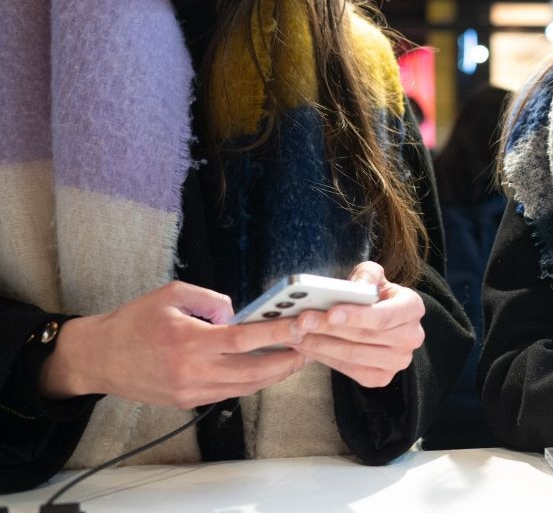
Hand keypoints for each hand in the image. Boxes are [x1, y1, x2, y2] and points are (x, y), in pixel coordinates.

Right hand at [40, 281, 308, 408]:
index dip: (278, 333)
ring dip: (273, 374)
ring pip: (245, 387)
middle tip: (310, 347)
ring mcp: (190, 391)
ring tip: (295, 358)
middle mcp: (192, 371)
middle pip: (254, 372)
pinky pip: (228, 393)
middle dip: (287, 361)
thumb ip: (211, 300)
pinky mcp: (187, 401)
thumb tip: (238, 313)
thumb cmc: (134, 321)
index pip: (245, 339)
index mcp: (189, 341)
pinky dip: (251, 382)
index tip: (302, 326)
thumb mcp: (172, 295)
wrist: (98, 357)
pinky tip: (265, 368)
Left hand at [288, 261, 425, 387]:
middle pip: (365, 336)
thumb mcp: (372, 276)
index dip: (357, 315)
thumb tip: (358, 285)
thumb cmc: (374, 294)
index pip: (384, 316)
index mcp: (412, 308)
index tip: (330, 312)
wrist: (379, 317)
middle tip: (300, 321)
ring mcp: (398, 361)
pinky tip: (305, 346)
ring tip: (296, 333)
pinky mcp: (382, 377)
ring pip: (354, 355)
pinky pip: (349, 370)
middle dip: (328, 328)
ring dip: (320, 344)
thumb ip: (366, 275)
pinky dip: (324, 358)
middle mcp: (411, 337)